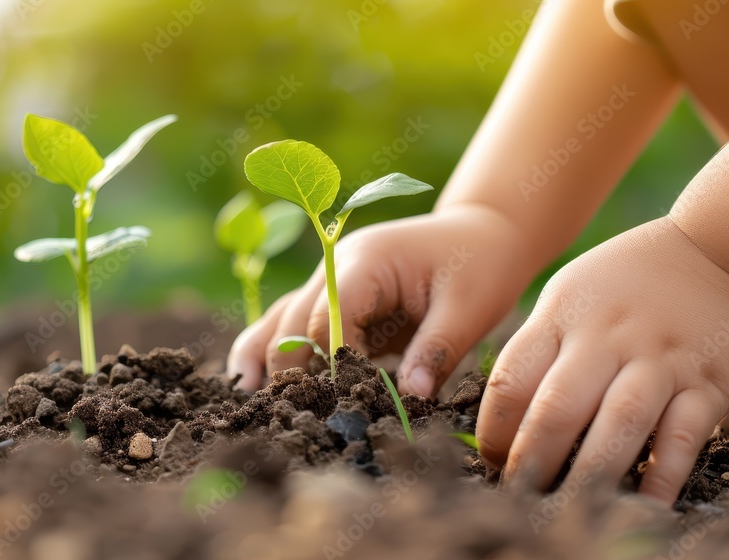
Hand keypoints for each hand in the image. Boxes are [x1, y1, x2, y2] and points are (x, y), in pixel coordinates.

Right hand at [226, 203, 532, 395]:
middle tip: (289, 413)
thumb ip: (436, 351)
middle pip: (294, 319)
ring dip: (265, 356)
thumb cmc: (479, 265)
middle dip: (291, 366)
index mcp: (366, 260)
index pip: (330, 314)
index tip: (345, 397)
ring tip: (246, 398)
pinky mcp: (334, 301)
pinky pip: (294, 324)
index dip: (333, 358)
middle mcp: (334, 267)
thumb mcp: (469, 308)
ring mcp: (329, 282)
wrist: (483, 234)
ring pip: (281, 319)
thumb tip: (410, 398)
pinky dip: (276, 350)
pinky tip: (252, 381)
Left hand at [477, 217, 728, 503]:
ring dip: (589, 472)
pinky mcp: (707, 382)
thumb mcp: (569, 292)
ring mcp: (658, 360)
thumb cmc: (625, 281)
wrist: (718, 251)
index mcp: (562, 316)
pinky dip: (663, 474)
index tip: (493, 459)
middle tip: (520, 493)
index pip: (511, 379)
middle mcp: (606, 338)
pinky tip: (644, 502)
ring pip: (618, 423)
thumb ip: (538, 344)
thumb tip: (503, 413)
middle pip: (558, 406)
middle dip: (532, 458)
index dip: (495, 428)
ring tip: (568, 505)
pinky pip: (682, 435)